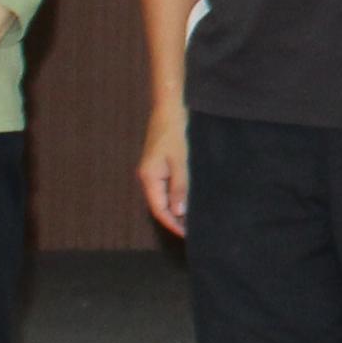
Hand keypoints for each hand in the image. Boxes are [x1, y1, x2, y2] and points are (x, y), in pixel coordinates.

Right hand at [136, 105, 191, 239]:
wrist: (170, 108)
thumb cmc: (174, 132)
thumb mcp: (180, 160)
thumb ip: (180, 186)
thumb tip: (179, 211)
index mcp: (149, 177)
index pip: (159, 209)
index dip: (172, 223)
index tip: (186, 235)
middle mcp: (148, 176)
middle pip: (160, 205)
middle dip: (174, 218)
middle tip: (193, 230)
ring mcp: (154, 170)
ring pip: (164, 195)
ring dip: (177, 207)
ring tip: (193, 219)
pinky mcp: (161, 163)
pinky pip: (167, 185)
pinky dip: (177, 194)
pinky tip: (189, 198)